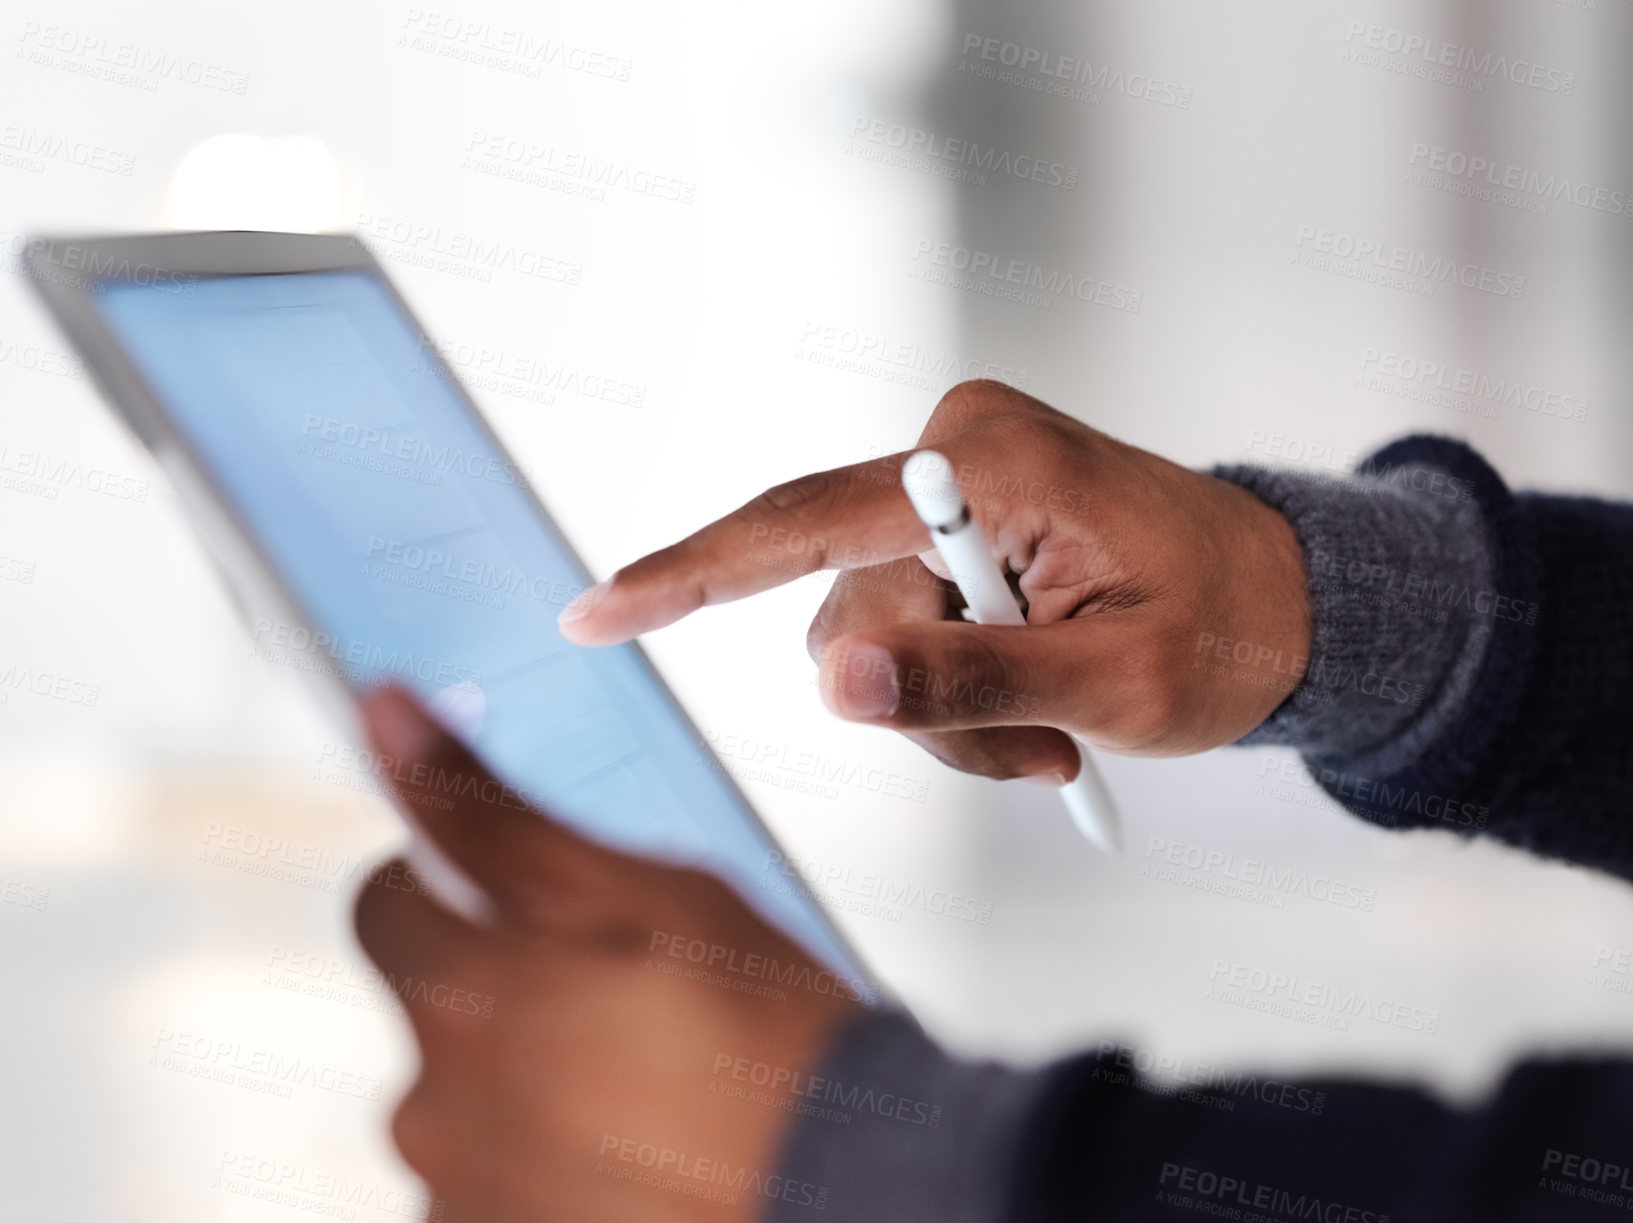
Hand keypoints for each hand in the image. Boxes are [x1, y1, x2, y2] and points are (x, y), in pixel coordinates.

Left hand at [353, 687, 860, 1221]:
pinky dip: (546, 1165)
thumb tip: (389, 717)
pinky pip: (497, 1188)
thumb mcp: (648, 891)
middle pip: (436, 1010)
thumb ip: (497, 813)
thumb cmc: (770, 1041)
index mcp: (463, 999)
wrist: (852, 1192)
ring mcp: (464, 1204)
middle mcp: (435, 1117)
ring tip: (646, 1085)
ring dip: (529, 1084)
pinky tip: (636, 1149)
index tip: (527, 892)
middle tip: (625, 991)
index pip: (385, 903)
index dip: (459, 880)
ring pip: (471, 1104)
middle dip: (508, 987)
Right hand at [559, 379, 1309, 778]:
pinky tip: (1037, 711)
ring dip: (945, 716)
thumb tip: (834, 684)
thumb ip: (969, 682)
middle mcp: (948, 456)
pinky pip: (904, 632)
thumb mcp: (1113, 681)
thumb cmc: (1225, 630)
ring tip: (1051, 740)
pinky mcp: (959, 527)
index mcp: (984, 462)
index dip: (689, 577)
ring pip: (870, 644)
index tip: (594, 615)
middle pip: (843, 615)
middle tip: (1035, 763)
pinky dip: (956, 693)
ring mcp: (951, 491)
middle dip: (921, 710)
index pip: (801, 524)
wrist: (1287, 601)